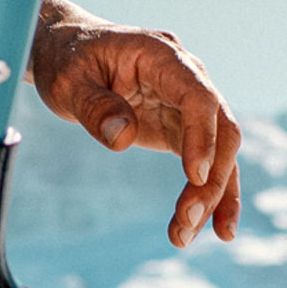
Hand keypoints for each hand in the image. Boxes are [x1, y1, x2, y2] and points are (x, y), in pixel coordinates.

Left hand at [30, 11, 245, 247]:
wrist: (66, 50)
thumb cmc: (67, 60)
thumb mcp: (68, 81)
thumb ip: (94, 106)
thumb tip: (122, 138)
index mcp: (162, 55)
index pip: (198, 95)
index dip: (202, 135)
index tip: (195, 176)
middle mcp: (186, 77)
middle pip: (220, 128)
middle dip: (211, 178)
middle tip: (185, 221)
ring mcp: (186, 103)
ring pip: (220, 151)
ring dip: (213, 195)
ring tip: (184, 236)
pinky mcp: (180, 127)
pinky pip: (206, 162)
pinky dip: (209, 193)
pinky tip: (212, 228)